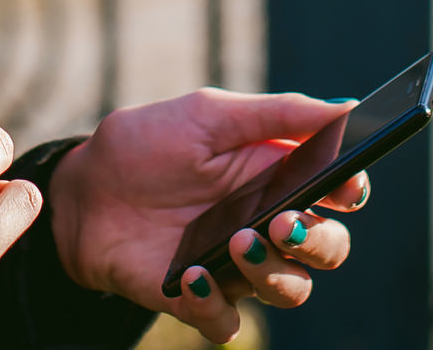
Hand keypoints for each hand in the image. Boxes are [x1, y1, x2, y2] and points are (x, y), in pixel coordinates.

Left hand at [48, 89, 368, 345]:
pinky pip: (227, 323)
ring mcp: (235, 265)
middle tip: (283, 221)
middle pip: (328, 248)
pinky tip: (191, 275)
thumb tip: (343, 109)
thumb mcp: (206, 115)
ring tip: (236, 242)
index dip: (350, 189)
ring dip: (274, 272)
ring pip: (291, 289)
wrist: (82, 191)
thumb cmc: (148, 144)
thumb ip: (273, 115)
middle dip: (319, 240)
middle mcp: (266, 222)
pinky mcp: (200, 300)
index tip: (343, 184)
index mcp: (275, 173)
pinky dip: (215, 306)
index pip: (338, 190)